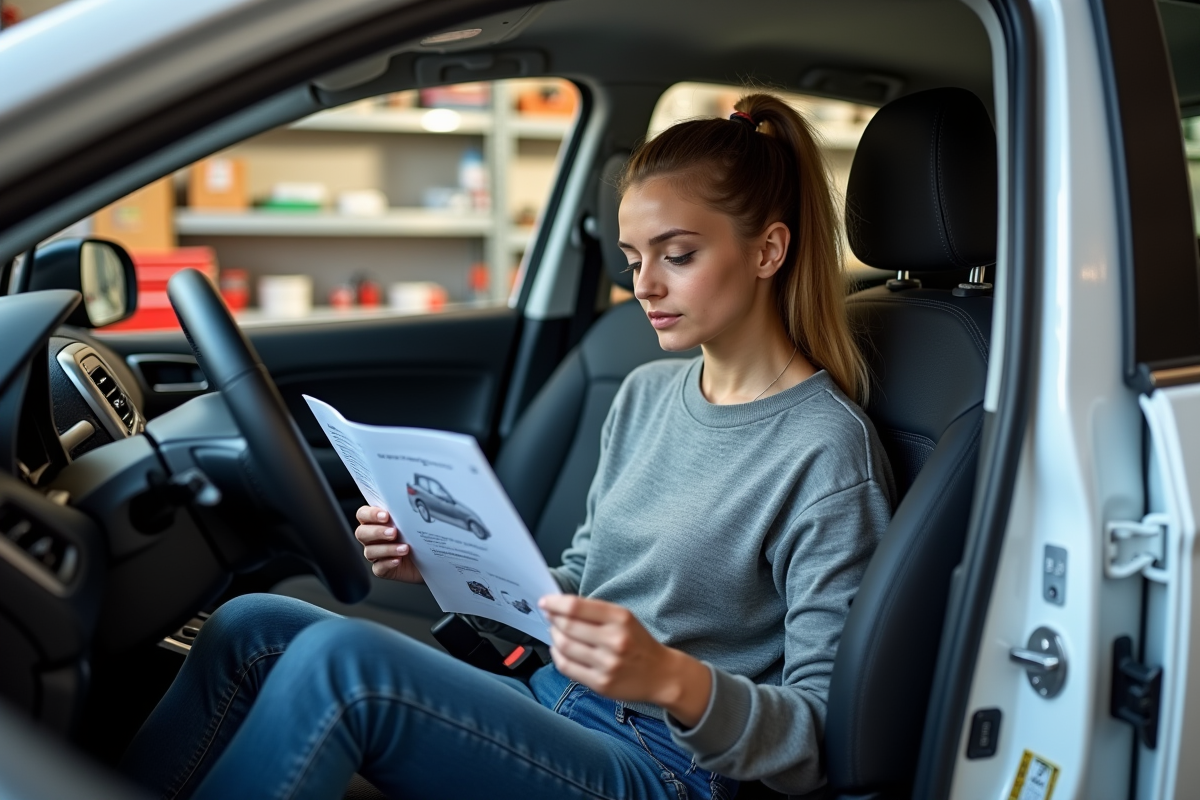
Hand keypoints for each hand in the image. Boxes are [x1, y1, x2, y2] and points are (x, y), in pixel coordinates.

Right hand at [354, 506, 423, 583]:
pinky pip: (378, 567)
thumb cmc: (419, 537)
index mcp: (376, 522)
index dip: (370, 514)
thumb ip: (405, 513)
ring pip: (370, 551)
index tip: (385, 516)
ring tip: (404, 548)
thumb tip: (410, 500)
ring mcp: (376, 554)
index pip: (363, 514)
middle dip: (377, 532)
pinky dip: (388, 563)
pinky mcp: (382, 569)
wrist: (430, 558)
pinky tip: (398, 560)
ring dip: (387, 549)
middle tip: (394, 532)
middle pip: (361, 533)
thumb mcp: (413, 523)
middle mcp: (372, 538)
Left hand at [539, 595, 711, 726]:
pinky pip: (567, 667)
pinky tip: (559, 649)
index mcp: (621, 618)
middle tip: (549, 616)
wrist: (661, 675)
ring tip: (555, 632)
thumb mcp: (624, 619)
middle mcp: (614, 641)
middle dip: (552, 620)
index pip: (577, 607)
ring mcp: (607, 664)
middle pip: (567, 626)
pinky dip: (557, 655)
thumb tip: (559, 607)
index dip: (555, 604)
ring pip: (564, 646)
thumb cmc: (639, 643)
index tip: (544, 602)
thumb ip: (595, 612)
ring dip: (553, 636)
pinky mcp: (601, 684)